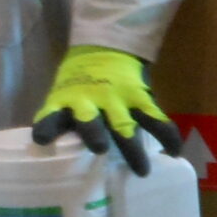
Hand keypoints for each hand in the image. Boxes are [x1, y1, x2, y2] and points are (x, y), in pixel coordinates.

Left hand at [32, 46, 180, 177]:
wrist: (105, 47)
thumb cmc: (81, 80)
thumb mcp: (64, 94)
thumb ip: (63, 117)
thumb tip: (58, 151)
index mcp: (65, 102)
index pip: (51, 117)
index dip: (47, 128)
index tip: (42, 140)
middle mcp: (89, 102)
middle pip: (90, 123)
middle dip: (94, 135)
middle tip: (100, 149)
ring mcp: (116, 100)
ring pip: (124, 125)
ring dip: (131, 146)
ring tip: (141, 169)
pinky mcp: (139, 97)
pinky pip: (156, 119)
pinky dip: (167, 137)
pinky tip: (173, 153)